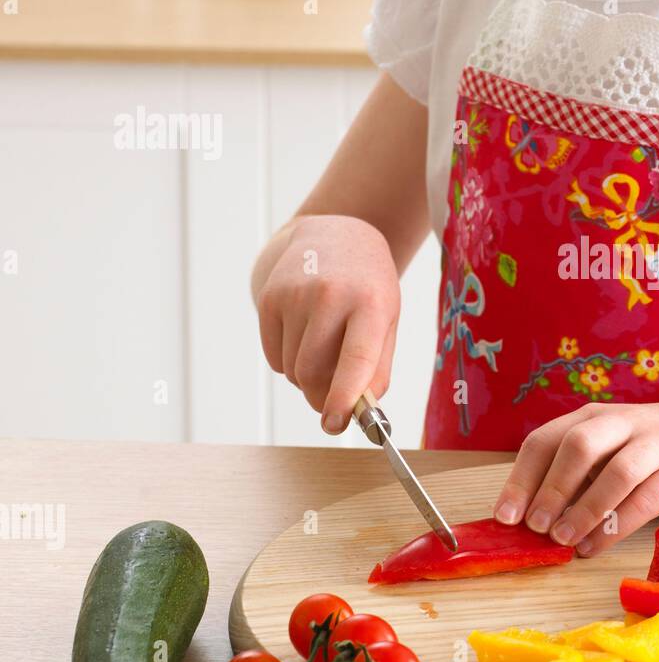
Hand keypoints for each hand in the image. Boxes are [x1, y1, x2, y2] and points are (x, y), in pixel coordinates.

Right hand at [255, 215, 400, 433]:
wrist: (334, 237)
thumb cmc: (368, 288)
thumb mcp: (387, 321)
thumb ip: (377, 369)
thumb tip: (359, 412)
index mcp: (371, 303)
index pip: (356, 360)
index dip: (344, 398)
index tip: (336, 424)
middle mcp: (331, 296)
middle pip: (315, 373)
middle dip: (322, 398)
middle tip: (332, 402)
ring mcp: (295, 295)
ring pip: (293, 370)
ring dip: (306, 379)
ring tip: (323, 351)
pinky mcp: (269, 298)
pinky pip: (273, 358)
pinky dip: (287, 363)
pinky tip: (304, 337)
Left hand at [491, 398, 658, 556]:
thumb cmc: (643, 445)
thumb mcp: (605, 444)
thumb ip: (572, 472)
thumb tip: (527, 519)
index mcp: (590, 417)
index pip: (545, 440)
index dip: (522, 478)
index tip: (506, 516)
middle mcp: (619, 422)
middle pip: (579, 446)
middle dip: (553, 488)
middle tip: (536, 526)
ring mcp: (654, 442)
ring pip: (618, 472)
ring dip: (586, 509)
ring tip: (564, 539)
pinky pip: (647, 499)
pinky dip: (617, 526)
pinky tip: (595, 546)